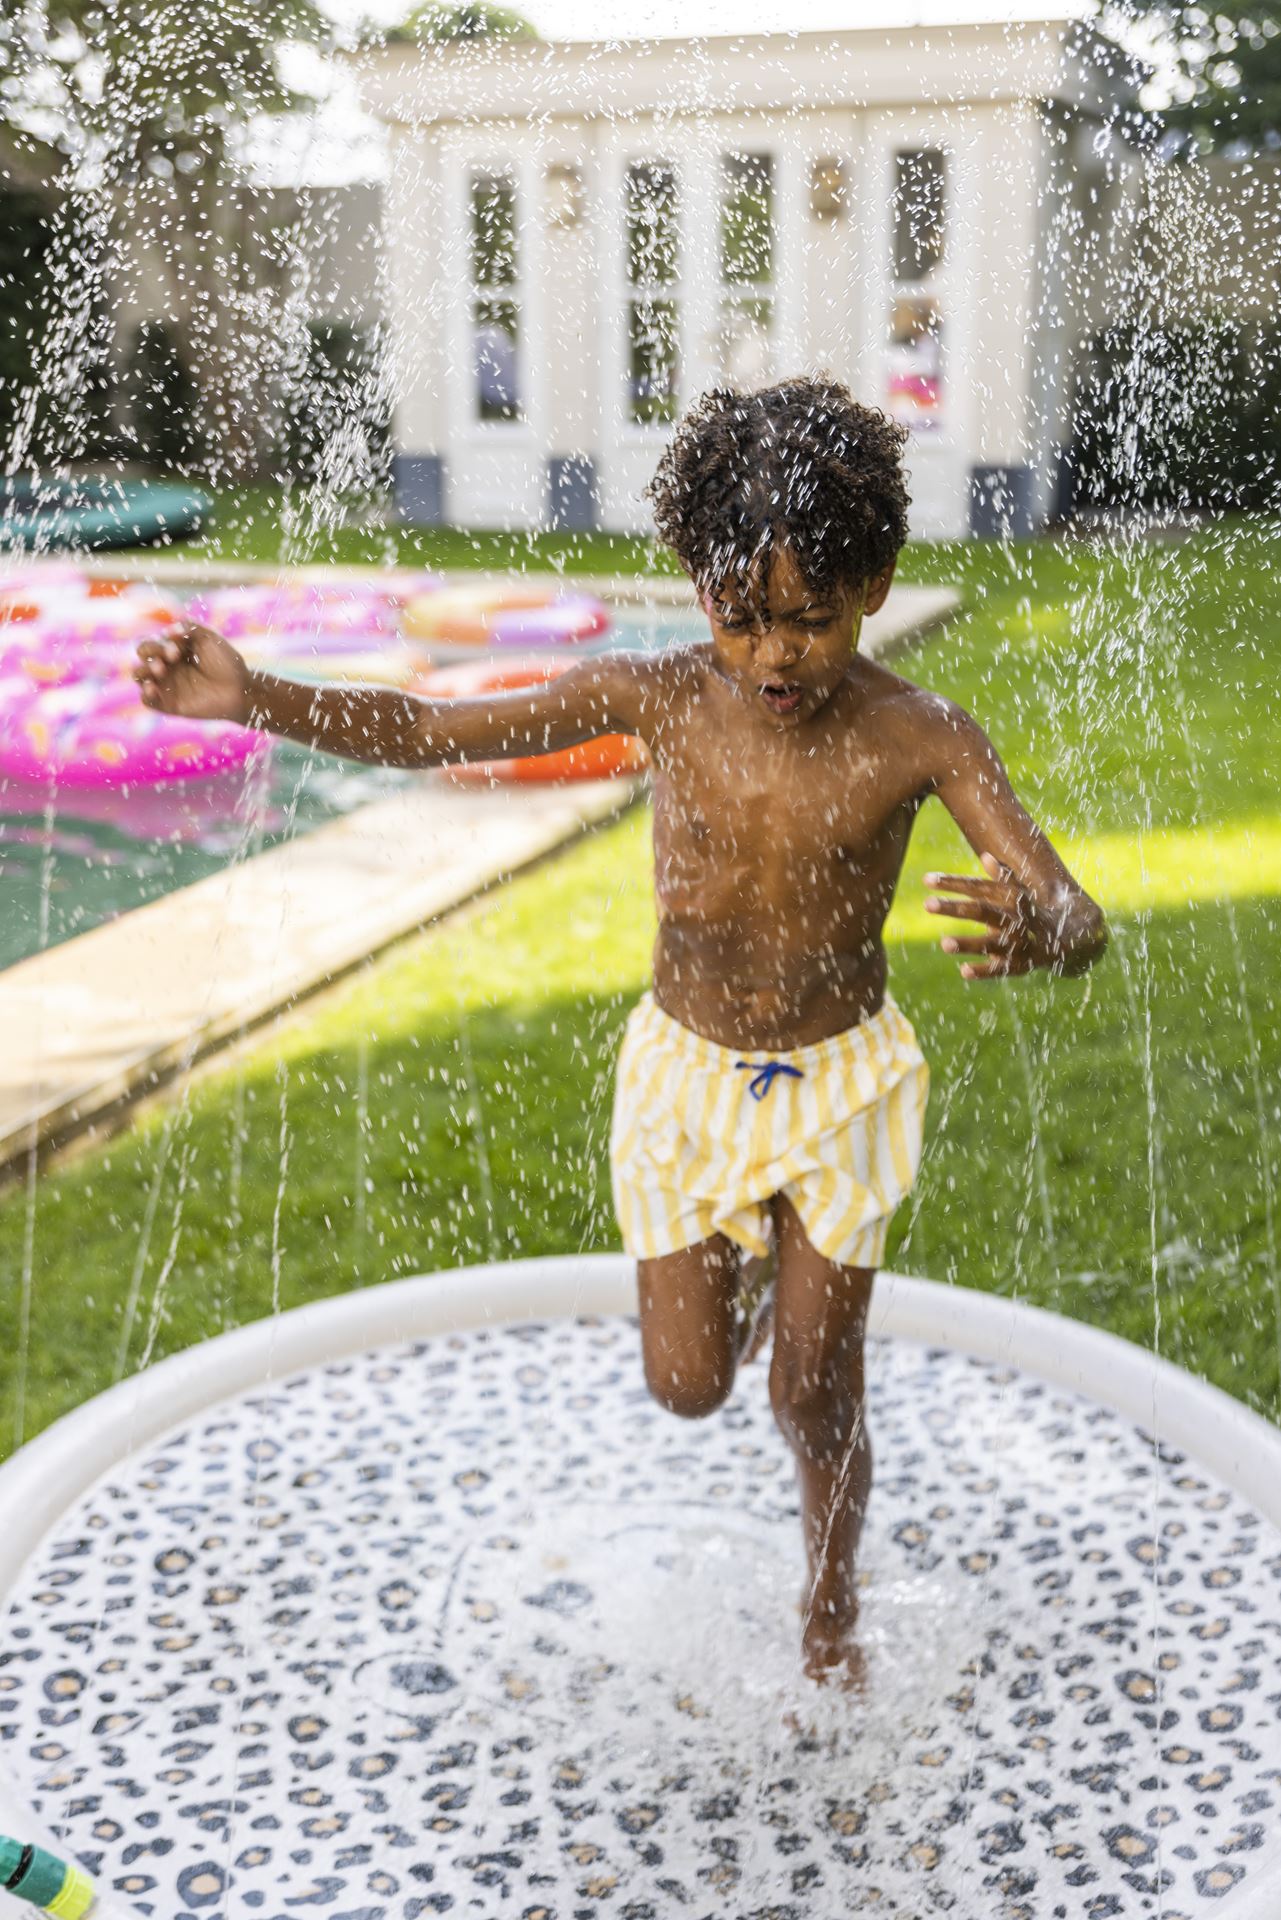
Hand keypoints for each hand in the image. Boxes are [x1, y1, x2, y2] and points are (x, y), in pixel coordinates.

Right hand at [134, 621, 248, 724]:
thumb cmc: (227, 663)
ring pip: (140, 675)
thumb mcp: (209, 638)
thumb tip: (167, 631)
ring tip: (161, 669)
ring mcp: (167, 685)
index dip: (160, 642)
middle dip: (151, 651)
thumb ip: (188, 627)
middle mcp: (167, 667)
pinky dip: (145, 693)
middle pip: (143, 655)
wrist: (241, 691)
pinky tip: (151, 688)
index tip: (178, 647)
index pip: (153, 641)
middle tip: (171, 657)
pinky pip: (148, 700)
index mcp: (173, 650)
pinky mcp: (170, 705)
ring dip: (144, 669)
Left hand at [924, 851, 1059, 979]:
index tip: (927, 879)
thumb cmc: (1038, 913)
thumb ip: (1003, 879)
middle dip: (956, 908)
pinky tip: (963, 971)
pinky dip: (984, 971)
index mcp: (1013, 899)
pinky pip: (1002, 969)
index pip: (980, 887)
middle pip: (983, 912)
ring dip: (969, 943)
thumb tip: (986, 856)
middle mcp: (1017, 919)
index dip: (954, 883)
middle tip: (927, 904)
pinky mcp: (1022, 965)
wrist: (1077, 937)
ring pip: (992, 943)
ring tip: (943, 943)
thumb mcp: (1022, 894)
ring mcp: (1021, 943)